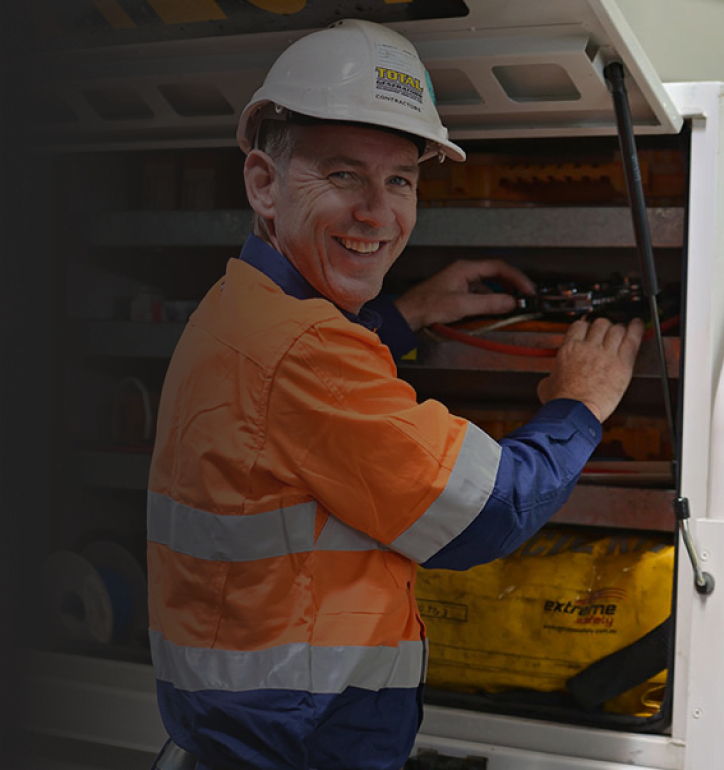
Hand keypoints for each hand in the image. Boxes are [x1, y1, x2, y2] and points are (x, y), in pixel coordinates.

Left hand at [393, 259, 534, 331]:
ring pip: (487, 286)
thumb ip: (488, 303)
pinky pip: (479, 295)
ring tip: (512, 305)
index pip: (498, 267)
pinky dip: (489, 302)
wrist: (407, 316)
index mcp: (465, 269)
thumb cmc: (426, 306)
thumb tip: (511, 302)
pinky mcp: (457, 295)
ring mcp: (460, 284)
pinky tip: (493, 311)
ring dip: (501, 294)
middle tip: (524, 297)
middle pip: (495, 275)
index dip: (516, 278)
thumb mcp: (461, 305)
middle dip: (511, 285)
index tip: (528, 289)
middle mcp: (464, 273)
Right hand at [537, 317, 644, 422]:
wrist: (574, 411)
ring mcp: (606, 354)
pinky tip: (637, 325)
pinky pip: (632, 340)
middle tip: (606, 332)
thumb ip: (552, 377)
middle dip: (604, 327)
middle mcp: (588, 347)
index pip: (580, 325)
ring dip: (619, 329)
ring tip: (622, 330)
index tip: (589, 329)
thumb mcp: (547, 385)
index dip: (586, 326)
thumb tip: (550, 381)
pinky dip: (636, 329)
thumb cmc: (561, 402)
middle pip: (600, 324)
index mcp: (569, 349)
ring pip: (616, 329)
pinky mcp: (622, 364)